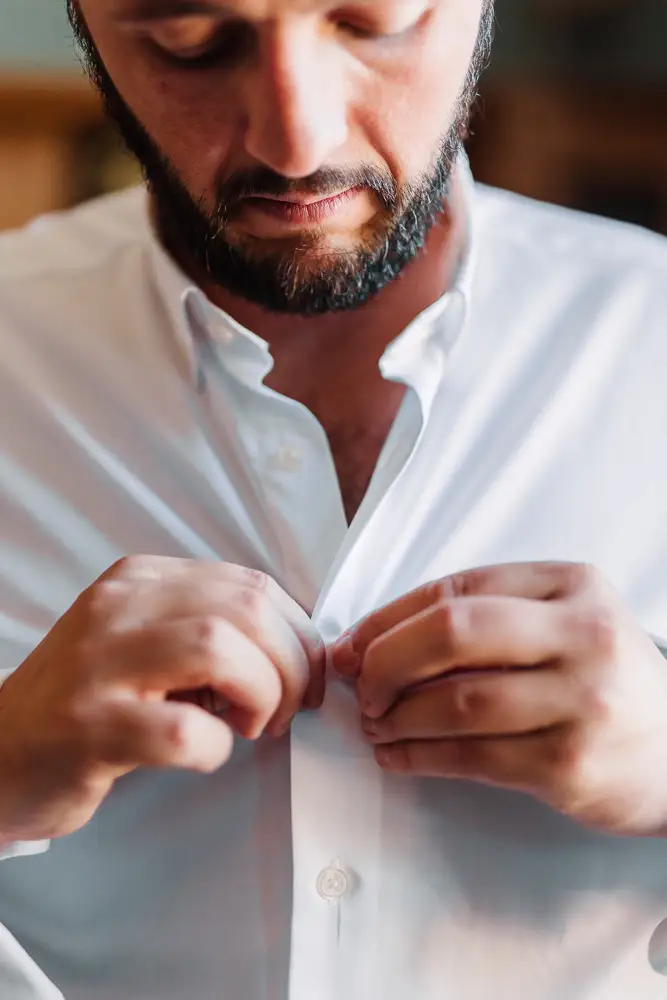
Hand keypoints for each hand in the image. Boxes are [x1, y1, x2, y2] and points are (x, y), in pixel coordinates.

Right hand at [0, 556, 323, 844]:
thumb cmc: (87, 703)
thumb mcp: (144, 641)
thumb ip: (208, 628)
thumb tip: (296, 650)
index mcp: (141, 580)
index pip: (251, 584)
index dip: (298, 634)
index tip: (305, 676)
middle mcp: (118, 608)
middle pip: (246, 608)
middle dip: (292, 665)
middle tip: (288, 710)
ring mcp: (99, 665)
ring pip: (219, 648)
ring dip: (261, 695)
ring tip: (251, 726)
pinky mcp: (89, 728)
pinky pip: (183, 732)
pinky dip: (214, 749)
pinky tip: (201, 754)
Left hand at [331, 562, 666, 835]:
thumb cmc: (600, 680)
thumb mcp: (560, 623)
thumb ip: (482, 618)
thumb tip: (369, 641)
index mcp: (572, 584)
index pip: (456, 589)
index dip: (388, 618)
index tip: (352, 644)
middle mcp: (583, 635)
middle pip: (452, 633)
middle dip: (385, 661)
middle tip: (360, 685)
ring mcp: (582, 701)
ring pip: (455, 701)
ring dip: (396, 715)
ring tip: (374, 723)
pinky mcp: (571, 764)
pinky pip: (471, 756)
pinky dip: (418, 756)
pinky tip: (397, 755)